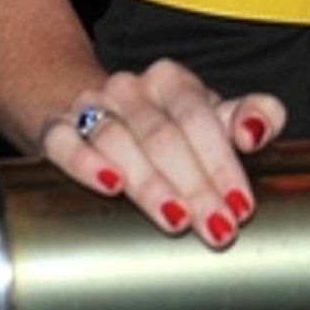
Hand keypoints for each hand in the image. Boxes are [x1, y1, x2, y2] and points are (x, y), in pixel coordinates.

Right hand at [39, 57, 287, 247]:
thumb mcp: (212, 116)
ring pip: (119, 140)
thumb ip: (253, 115)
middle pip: (164, 136)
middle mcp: (132, 89)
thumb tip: (255, 132)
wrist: (92, 112)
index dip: (222, 163)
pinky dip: (85, 162)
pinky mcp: (55, 128)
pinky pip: (65, 142)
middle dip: (194, 186)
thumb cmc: (164, 123)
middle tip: (216, 228)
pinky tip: (109, 185)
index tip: (240, 204)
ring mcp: (90, 107)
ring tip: (175, 219)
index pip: (200, 118)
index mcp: (173, 81)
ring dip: (150, 183)